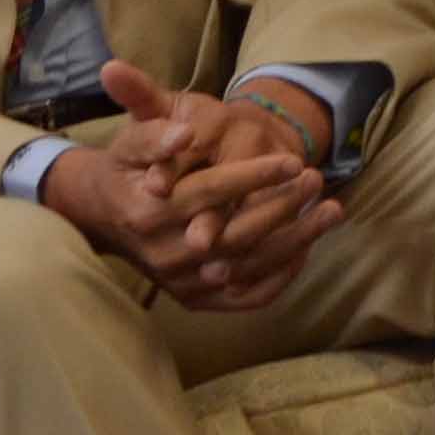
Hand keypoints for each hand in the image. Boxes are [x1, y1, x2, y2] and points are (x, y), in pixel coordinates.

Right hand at [38, 64, 337, 310]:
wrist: (103, 217)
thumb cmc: (124, 170)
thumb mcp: (128, 142)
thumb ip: (154, 134)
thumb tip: (185, 134)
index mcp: (147, 212)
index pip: (209, 192)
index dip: (252, 176)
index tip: (291, 159)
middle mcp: (165, 255)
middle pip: (236, 233)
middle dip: (283, 206)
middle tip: (315, 179)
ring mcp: (181, 283)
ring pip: (249, 267)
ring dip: (296, 241)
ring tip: (331, 211)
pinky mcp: (194, 300)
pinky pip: (247, 297)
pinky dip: (281, 276)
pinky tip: (306, 247)